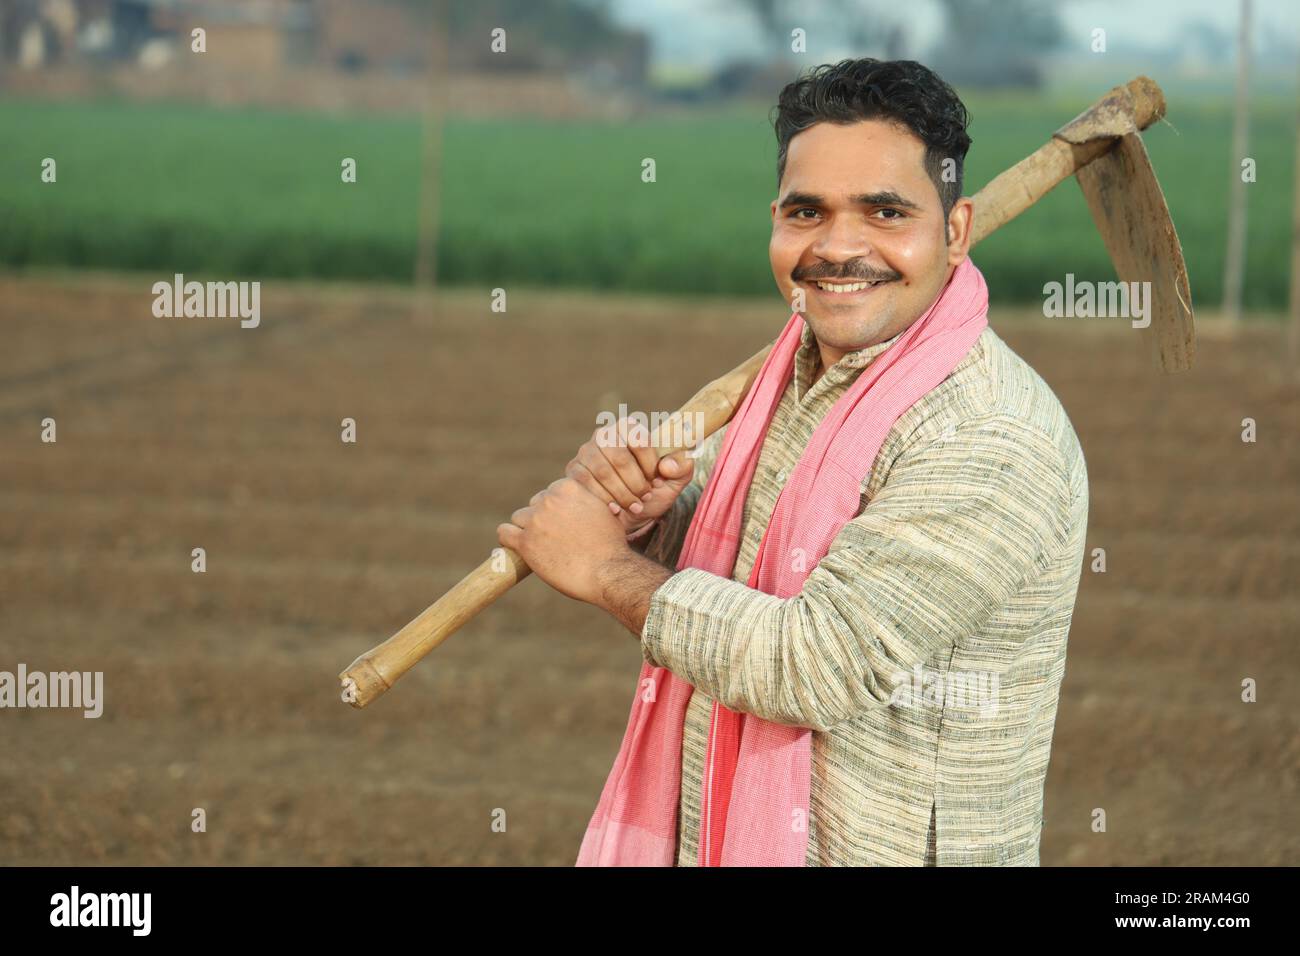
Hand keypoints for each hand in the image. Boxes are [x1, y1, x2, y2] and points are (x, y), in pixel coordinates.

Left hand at [496, 477, 629, 604]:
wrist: (608, 572)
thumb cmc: (611, 545)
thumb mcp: (604, 511)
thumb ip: (586, 502)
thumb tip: (582, 503)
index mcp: (568, 487)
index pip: (549, 493)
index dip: (556, 510)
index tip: (561, 524)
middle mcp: (549, 500)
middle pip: (534, 504)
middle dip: (541, 519)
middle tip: (554, 538)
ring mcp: (535, 521)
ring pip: (518, 518)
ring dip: (526, 530)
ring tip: (539, 545)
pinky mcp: (525, 542)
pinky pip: (504, 533)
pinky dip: (507, 539)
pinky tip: (515, 547)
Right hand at [565, 418, 695, 534]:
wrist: (628, 514)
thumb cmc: (651, 492)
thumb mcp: (674, 483)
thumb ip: (682, 469)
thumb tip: (667, 465)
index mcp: (630, 427)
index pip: (639, 439)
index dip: (650, 464)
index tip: (657, 480)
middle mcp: (605, 434)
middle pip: (619, 457)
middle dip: (635, 483)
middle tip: (645, 495)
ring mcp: (586, 451)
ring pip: (603, 471)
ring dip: (622, 493)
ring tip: (634, 505)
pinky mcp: (574, 469)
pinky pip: (586, 483)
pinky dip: (604, 499)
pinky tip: (615, 508)